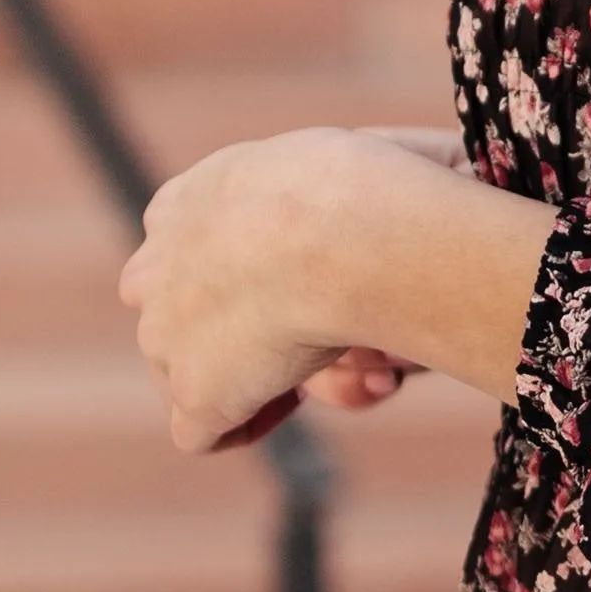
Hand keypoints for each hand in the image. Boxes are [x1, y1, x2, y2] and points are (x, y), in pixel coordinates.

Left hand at [119, 120, 549, 445]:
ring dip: (251, 377)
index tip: (298, 286)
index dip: (244, 278)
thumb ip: (352, 179)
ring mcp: (164, 338)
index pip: (192, 254)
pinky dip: (245, 427)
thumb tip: (436, 180)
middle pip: (179, 315)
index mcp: (179, 206)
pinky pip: (200, 433)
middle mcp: (154, 271)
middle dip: (236, 332)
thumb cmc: (359, 185)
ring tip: (330, 368)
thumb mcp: (348, 157)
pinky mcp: (192, 395)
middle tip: (310, 336)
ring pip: (189, 371)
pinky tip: (289, 404)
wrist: (333, 231)